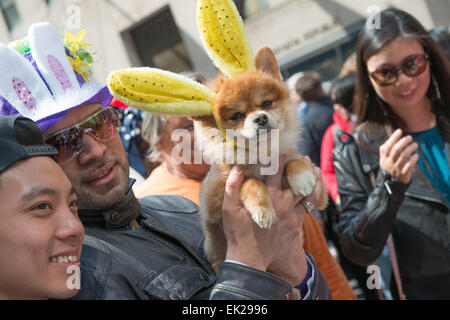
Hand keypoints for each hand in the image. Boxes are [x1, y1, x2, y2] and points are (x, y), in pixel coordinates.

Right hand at [222, 156, 314, 285]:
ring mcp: (293, 213)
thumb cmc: (237, 234)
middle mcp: (284, 202)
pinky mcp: (297, 224)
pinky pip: (310, 206)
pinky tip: (312, 188)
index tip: (278, 146)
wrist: (250, 260)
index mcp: (268, 196)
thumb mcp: (228, 209)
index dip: (279, 155)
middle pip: (297, 177)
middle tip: (299, 154)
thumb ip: (233, 186)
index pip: (277, 169)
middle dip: (299, 163)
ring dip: (310, 177)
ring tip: (310, 166)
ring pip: (308, 190)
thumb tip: (237, 165)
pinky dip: (313, 195)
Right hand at [379, 129, 418, 183]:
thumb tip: (393, 136)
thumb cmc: (389, 166)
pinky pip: (409, 166)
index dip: (393, 138)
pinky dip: (413, 160)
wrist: (391, 183)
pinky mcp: (403, 174)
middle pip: (396, 150)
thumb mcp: (384, 159)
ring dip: (410, 149)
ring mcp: (396, 168)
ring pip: (403, 156)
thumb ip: (386, 148)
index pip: (387, 146)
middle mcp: (390, 162)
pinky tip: (416, 155)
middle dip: (404, 142)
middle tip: (410, 137)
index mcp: (384, 158)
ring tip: (415, 144)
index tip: (399, 131)